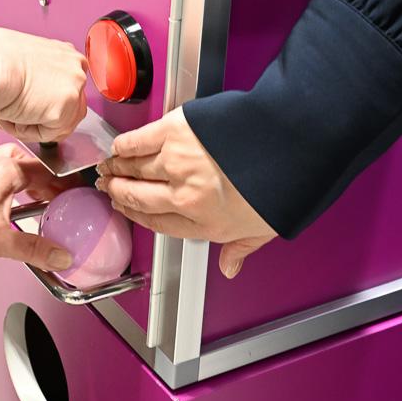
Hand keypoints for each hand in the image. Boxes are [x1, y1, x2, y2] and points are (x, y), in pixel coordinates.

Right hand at [0, 27, 85, 142]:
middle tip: (18, 113)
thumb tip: (37, 93)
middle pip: (71, 109)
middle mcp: (76, 69)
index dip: (48, 101)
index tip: (30, 104)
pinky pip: (47, 134)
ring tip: (12, 114)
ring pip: (60, 125)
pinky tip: (13, 116)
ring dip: (35, 125)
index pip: (68, 87)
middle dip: (45, 118)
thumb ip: (40, 73)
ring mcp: (73, 89)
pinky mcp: (63, 111)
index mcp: (66, 53)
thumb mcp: (24, 58)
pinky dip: (27, 132)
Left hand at [0, 144, 76, 268]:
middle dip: (54, 186)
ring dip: (36, 189)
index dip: (70, 184)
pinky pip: (6, 183)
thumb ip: (34, 249)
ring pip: (20, 175)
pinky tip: (19, 213)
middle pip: (38, 170)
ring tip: (50, 208)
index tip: (83, 197)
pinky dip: (19, 194)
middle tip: (69, 204)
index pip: (52, 171)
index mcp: (9, 169)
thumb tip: (61, 256)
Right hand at [96, 108, 277, 276]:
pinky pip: (139, 141)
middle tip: (108, 186)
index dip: (136, 216)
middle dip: (119, 192)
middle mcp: (186, 198)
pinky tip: (120, 146)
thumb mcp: (266, 228)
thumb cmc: (284, 182)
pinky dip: (126, 144)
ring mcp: (178, 164)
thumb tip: (230, 268)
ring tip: (108, 166)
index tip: (125, 209)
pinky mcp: (175, 132)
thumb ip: (241, 248)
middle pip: (139, 197)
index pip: (158, 224)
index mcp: (206, 224)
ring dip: (117, 168)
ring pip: (135, 169)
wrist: (293, 143)